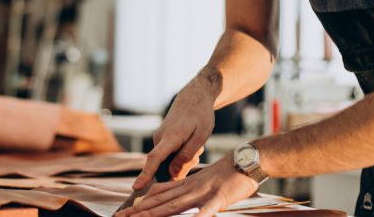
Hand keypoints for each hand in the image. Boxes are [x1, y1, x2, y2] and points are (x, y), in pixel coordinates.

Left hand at [116, 155, 258, 216]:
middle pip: (162, 201)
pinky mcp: (218, 199)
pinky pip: (205, 211)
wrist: (246, 161)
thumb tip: (165, 193)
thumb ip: (183, 187)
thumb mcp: (201, 180)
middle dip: (141, 211)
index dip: (142, 203)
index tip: (126, 212)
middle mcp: (190, 188)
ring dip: (157, 213)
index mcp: (186, 184)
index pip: (159, 194)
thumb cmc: (227, 174)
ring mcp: (203, 193)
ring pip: (176, 205)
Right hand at [134, 80, 215, 188]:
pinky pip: (168, 154)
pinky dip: (180, 154)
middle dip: (180, 168)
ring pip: (168, 160)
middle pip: (164, 165)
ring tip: (196, 147)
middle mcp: (160, 138)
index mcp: (170, 137)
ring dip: (182, 160)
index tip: (136, 187)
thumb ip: (186, 156)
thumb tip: (172, 175)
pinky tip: (191, 145)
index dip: (145, 174)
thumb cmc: (200, 116)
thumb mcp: (200, 137)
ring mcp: (159, 138)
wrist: (194, 97)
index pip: (154, 159)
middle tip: (197, 156)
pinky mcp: (162, 138)